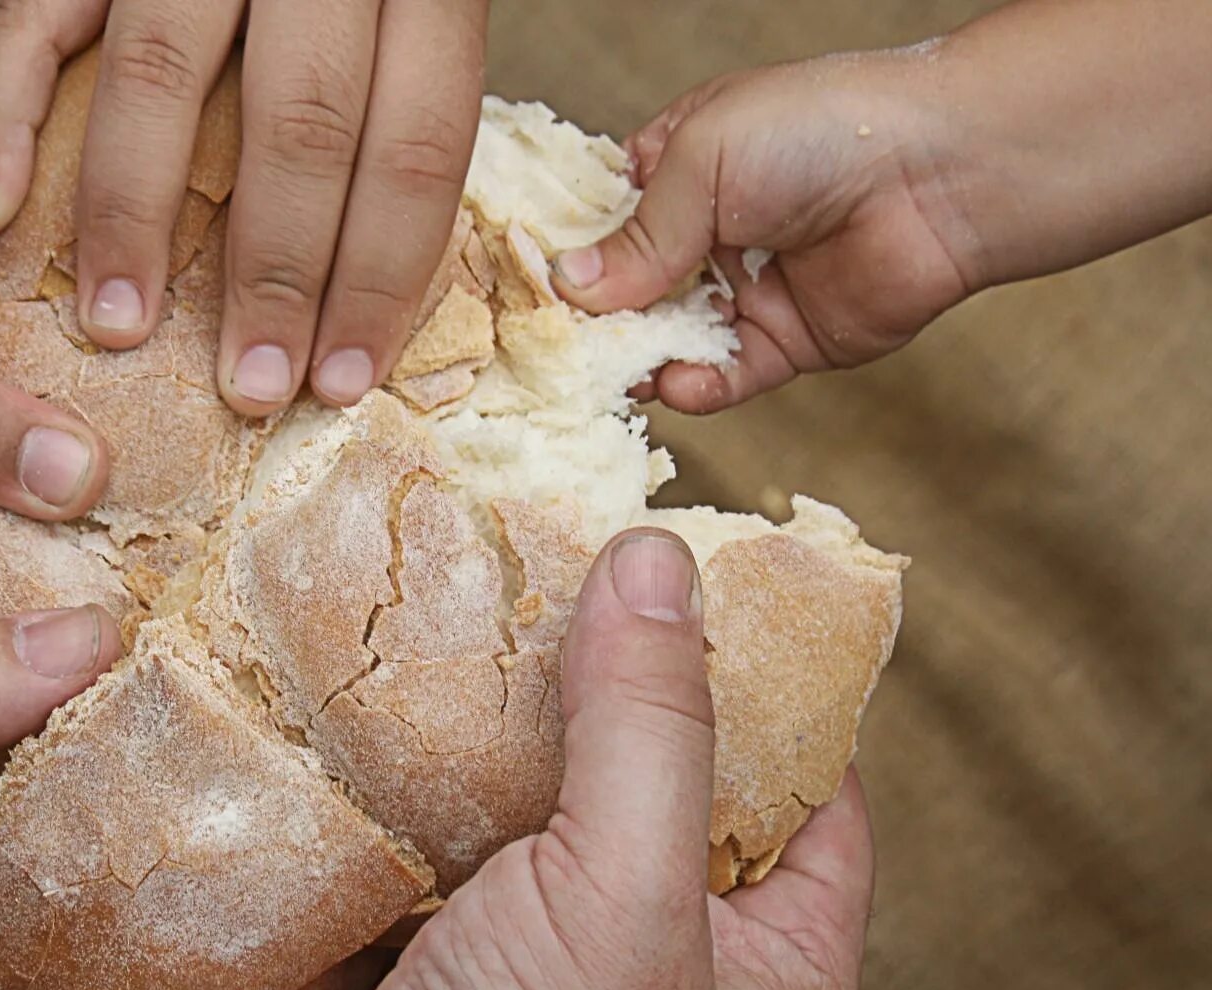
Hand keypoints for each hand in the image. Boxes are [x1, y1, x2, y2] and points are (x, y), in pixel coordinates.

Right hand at [0, 0, 489, 413]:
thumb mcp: (406, 21)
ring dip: (136, 220)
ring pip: (163, 78)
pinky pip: (30, 21)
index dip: (384, 277)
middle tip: (248, 387)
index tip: (343, 380)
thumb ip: (389, 118)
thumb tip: (364, 300)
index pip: (418, 144)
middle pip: (305, 122)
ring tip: (120, 329)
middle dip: (278, 273)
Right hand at [135, 531, 874, 989]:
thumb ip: (651, 725)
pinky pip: (456, 836)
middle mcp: (673, 969)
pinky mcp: (449, 958)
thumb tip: (658, 564)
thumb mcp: (626, 889)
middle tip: (585, 574)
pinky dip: (434, 773)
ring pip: (553, 805)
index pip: (816, 798)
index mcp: (776, 976)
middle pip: (671, 786)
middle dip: (625, 687)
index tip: (720, 582)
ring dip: (518, 724)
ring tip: (494, 608)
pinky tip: (408, 695)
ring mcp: (554, 965)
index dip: (779, 689)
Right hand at [549, 50, 982, 413]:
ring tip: (615, 375)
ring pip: (664, 343)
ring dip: (637, 362)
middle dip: (588, 325)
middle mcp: (702, 234)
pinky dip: (696, 388)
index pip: (596, 225)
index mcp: (675, 171)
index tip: (519, 294)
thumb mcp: (704, 160)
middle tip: (552, 354)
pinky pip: (723, 379)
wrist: (943, 172)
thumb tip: (566, 290)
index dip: (560, 261)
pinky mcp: (782, 344)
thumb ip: (636, 234)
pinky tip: (679, 384)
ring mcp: (740, 291)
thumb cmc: (823, 129)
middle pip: (621, 294)